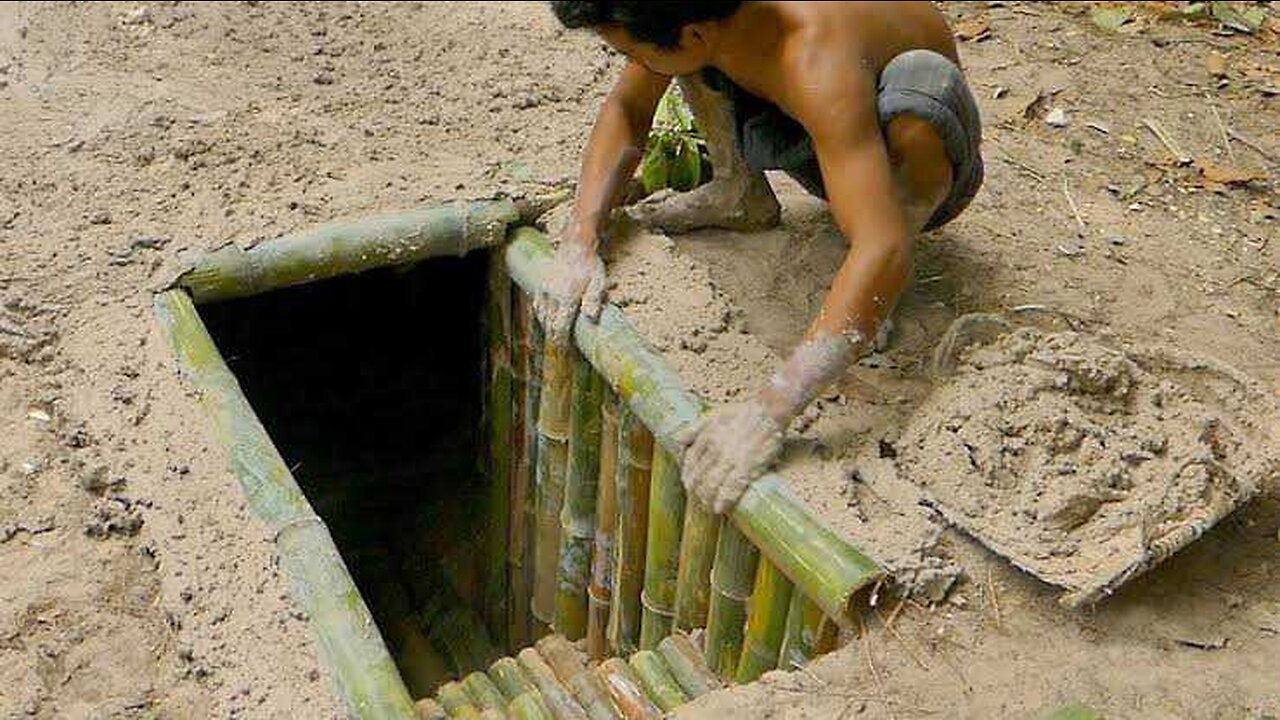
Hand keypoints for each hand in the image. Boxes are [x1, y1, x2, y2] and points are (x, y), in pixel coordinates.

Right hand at [534, 231, 606, 342]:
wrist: (575, 245)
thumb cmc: (590, 265)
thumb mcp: (598, 281)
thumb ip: (593, 299)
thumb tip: (590, 317)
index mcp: (567, 297)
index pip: (559, 326)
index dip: (560, 341)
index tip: (563, 351)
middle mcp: (552, 295)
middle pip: (549, 324)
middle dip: (553, 339)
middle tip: (559, 350)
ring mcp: (544, 290)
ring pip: (541, 316)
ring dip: (547, 328)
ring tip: (554, 338)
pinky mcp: (540, 285)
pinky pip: (537, 305)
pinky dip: (541, 316)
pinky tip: (546, 320)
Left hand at [679, 399, 784, 513]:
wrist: (768, 410)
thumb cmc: (743, 412)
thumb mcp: (713, 414)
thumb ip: (695, 428)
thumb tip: (678, 440)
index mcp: (706, 436)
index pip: (690, 461)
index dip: (688, 475)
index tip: (688, 483)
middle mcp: (715, 449)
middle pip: (698, 476)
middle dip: (695, 490)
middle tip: (697, 498)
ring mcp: (730, 459)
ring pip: (711, 484)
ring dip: (707, 498)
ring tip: (707, 506)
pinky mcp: (747, 466)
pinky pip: (731, 487)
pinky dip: (723, 499)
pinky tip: (719, 508)